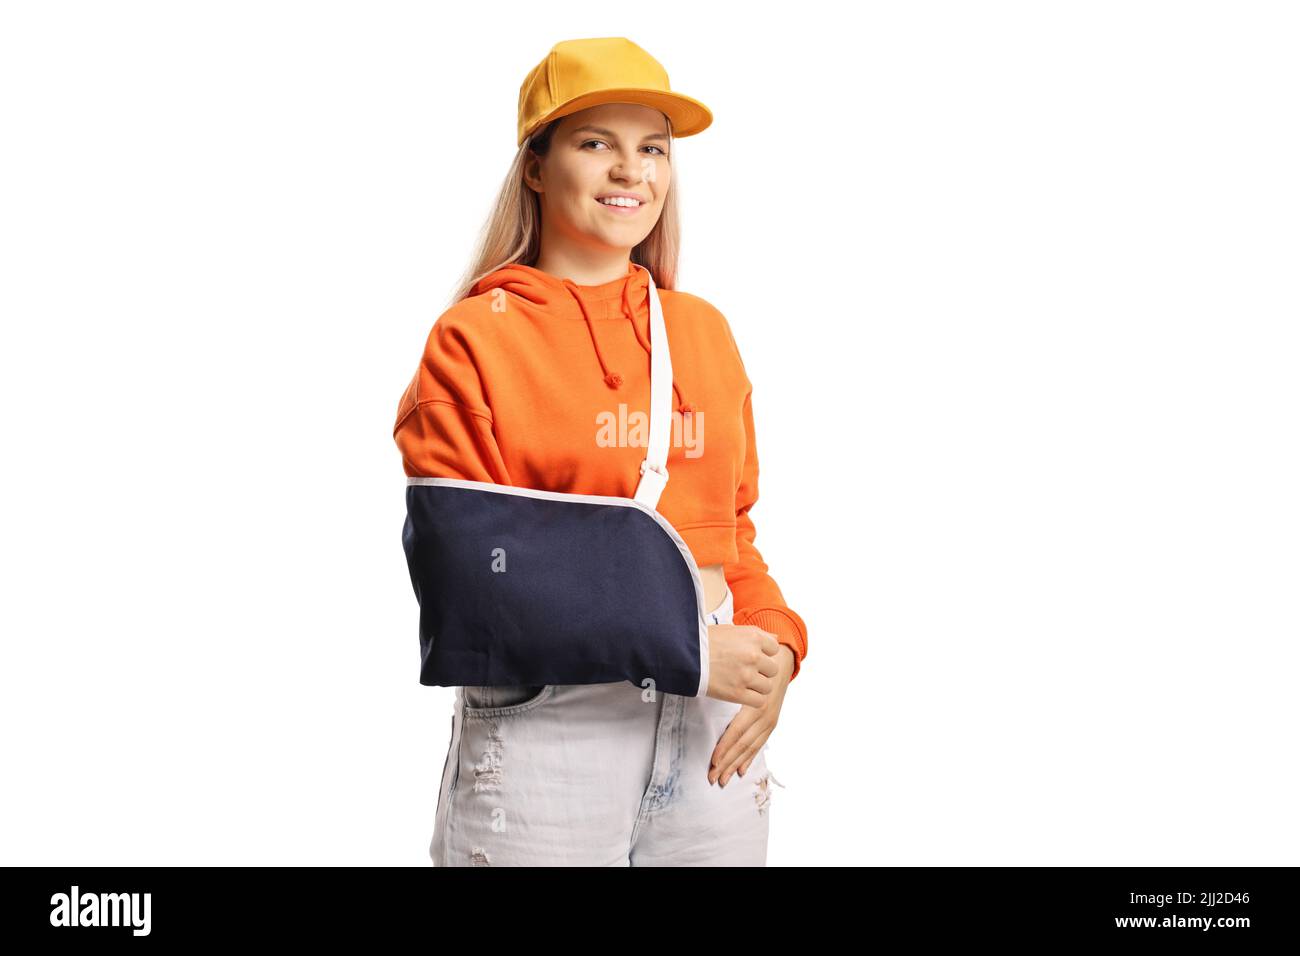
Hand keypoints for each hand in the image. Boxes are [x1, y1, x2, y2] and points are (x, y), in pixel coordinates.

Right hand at [704, 621, 783, 706]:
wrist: (682, 655)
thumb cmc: (703, 641)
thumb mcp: (731, 630)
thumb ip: (755, 635)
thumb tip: (776, 639)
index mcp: (753, 636)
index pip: (774, 648)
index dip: (764, 654)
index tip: (752, 657)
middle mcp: (753, 655)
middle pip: (773, 669)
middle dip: (762, 671)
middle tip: (746, 671)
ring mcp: (746, 675)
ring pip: (767, 686)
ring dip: (758, 687)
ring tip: (743, 683)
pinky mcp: (738, 693)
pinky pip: (758, 701)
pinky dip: (752, 699)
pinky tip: (742, 694)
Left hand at [709, 644, 793, 786]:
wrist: (781, 661)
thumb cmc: (757, 665)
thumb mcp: (745, 673)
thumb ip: (729, 686)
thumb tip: (706, 690)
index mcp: (756, 705)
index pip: (737, 732)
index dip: (725, 748)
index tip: (713, 762)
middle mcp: (764, 717)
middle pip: (743, 745)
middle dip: (727, 763)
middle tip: (713, 778)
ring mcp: (769, 722)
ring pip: (750, 748)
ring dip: (736, 765)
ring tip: (723, 779)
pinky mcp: (771, 724)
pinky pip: (759, 745)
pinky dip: (749, 759)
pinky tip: (741, 771)